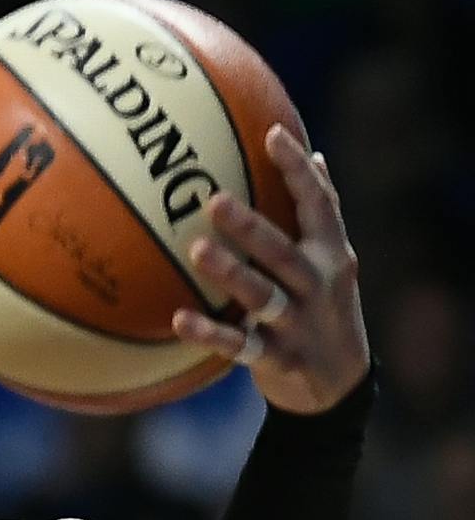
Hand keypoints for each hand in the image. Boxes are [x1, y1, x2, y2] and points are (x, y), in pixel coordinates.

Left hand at [172, 124, 369, 415]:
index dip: (296, 169)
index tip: (272, 133)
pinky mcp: (278, 358)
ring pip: (262, 295)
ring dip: (230, 273)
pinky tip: (179, 320)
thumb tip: (315, 155)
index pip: (319, 203)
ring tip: (196, 251)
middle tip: (213, 199)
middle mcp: (318, 284)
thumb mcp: (334, 260)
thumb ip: (322, 213)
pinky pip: (239, 346)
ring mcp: (298, 323)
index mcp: (332, 253)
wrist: (340, 386)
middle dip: (250, 226)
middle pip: (283, 250)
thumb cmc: (325, 309)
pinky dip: (210, 335)